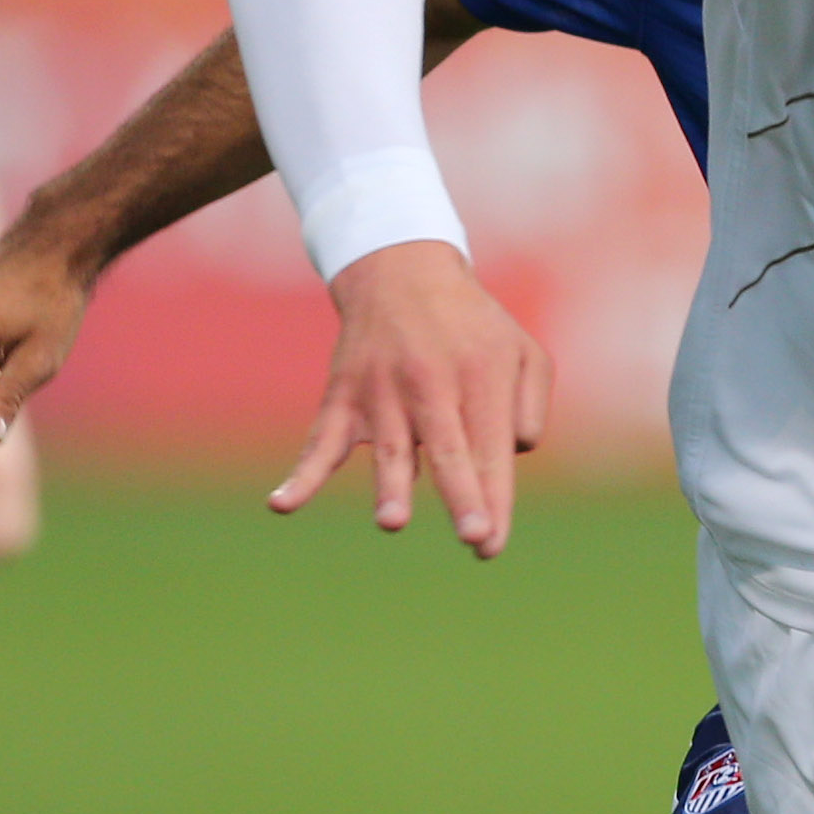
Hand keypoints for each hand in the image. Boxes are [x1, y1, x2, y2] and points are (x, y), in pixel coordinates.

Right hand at [268, 242, 550, 555]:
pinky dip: (301, 475)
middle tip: (475, 536)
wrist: (399, 270)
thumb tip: (513, 454)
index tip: (491, 542)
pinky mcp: (344, 397)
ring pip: (391, 447)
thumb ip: (532, 405)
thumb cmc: (472, 325)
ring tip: (393, 520)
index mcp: (481, 377)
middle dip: (463, 494)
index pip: (492, 449)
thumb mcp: (522, 350)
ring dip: (392, 485)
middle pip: (450, 449)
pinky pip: (320, 441)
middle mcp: (431, 384)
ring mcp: (383, 392)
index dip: (494, 498)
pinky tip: (281, 505)